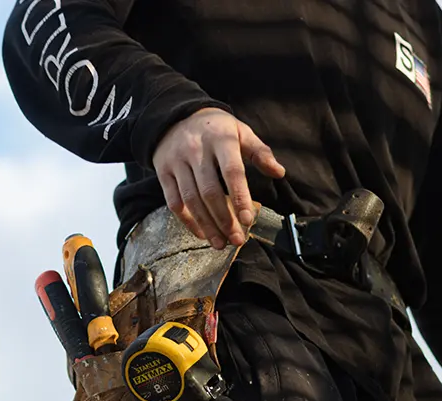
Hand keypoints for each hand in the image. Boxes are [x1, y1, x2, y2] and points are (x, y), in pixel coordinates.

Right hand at [152, 108, 286, 249]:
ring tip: (221, 243)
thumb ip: (260, 152)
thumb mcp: (240, 131)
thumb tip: (278, 172)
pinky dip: (188, 221)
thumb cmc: (214, 129)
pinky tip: (202, 233)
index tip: (248, 219)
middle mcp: (196, 150)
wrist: (174, 117)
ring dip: (207, 225)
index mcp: (220, 139)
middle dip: (224, 219)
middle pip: (209, 191)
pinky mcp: (163, 172)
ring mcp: (177, 162)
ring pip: (191, 200)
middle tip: (237, 239)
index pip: (231, 171)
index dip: (239, 197)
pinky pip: (174, 202)